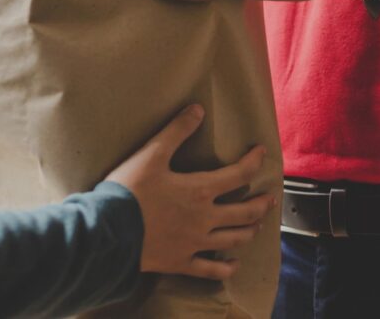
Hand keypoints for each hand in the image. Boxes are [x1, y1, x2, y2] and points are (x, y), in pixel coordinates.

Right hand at [106, 104, 274, 280]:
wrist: (108, 230)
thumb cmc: (129, 189)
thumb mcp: (151, 153)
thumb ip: (176, 130)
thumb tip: (198, 109)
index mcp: (200, 190)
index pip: (238, 174)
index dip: (254, 162)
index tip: (262, 153)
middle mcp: (205, 218)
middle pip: (244, 212)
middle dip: (261, 203)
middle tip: (271, 198)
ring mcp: (194, 243)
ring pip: (233, 240)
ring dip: (249, 231)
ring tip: (257, 225)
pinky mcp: (180, 262)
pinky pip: (210, 270)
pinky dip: (226, 269)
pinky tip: (234, 265)